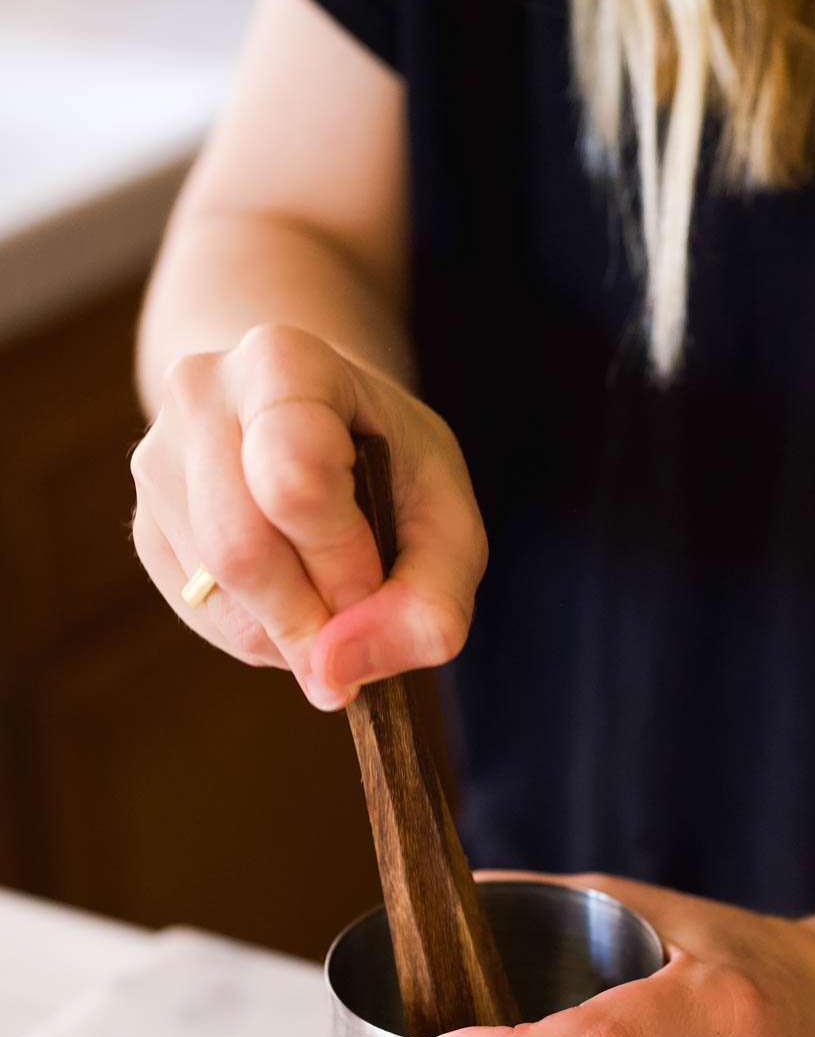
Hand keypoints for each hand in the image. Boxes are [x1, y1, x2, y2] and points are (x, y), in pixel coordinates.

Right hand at [129, 323, 486, 707]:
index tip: (380, 576)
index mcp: (283, 360)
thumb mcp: (449, 519)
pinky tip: (296, 598)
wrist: (318, 419)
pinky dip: (264, 635)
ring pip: (220, 594)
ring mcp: (157, 460)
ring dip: (294, 631)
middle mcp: (200, 395)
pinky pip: (201, 616)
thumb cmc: (392, 466)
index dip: (344, 558)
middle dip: (315, 613)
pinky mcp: (144, 526)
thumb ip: (430, 603)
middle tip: (362, 614)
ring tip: (335, 592)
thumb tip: (334, 677)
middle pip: (241, 548)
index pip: (294, 480)